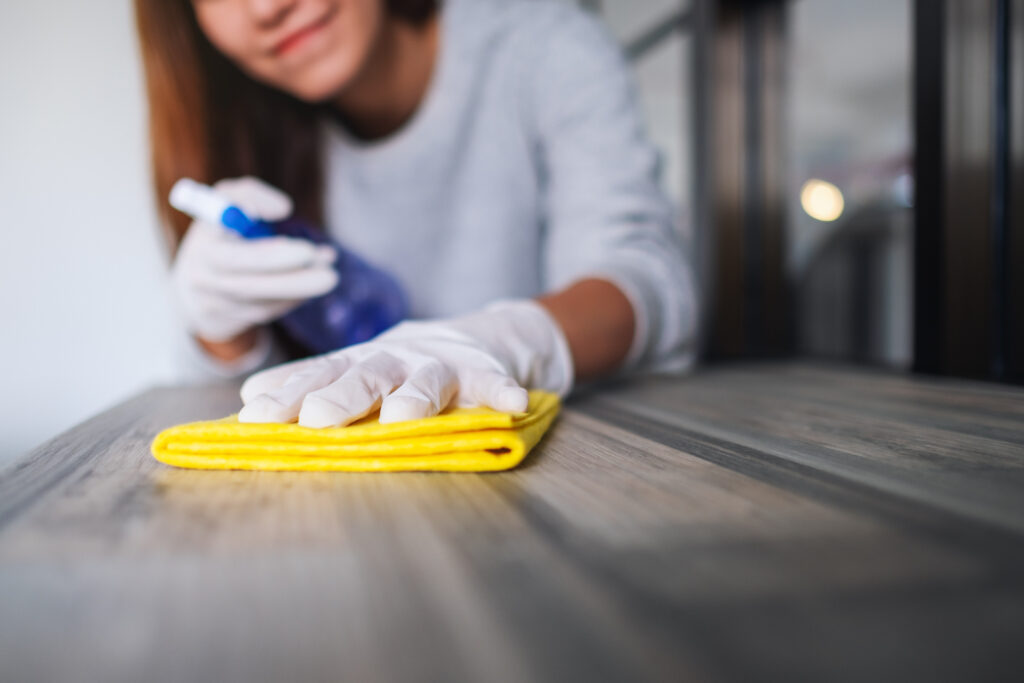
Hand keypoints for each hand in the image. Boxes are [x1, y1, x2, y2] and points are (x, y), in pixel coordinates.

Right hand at [171, 176, 338, 342]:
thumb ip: (250, 194)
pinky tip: (310, 284)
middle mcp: (206, 277)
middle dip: (293, 279)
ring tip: (328, 273)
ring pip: (263, 301)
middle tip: (328, 272)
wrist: (191, 288)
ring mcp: (217, 303)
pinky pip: (268, 310)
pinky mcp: (230, 320)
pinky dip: (293, 297)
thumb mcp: (224, 201)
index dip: (268, 255)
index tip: (305, 249)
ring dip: (300, 287)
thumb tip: (283, 209)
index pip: (233, 254)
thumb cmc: (218, 232)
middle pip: (249, 285)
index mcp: (204, 243)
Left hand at [237, 299, 574, 426]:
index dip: (288, 392)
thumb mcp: (360, 369)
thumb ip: (313, 384)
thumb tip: (247, 403)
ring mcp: (442, 363)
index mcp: (360, 361)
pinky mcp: (484, 371)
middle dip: (340, 396)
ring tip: (402, 419)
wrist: (479, 338)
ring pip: (426, 380)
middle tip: (316, 419)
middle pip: (365, 375)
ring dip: (415, 397)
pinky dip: (503, 391)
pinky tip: (512, 402)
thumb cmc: (404, 366)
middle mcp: (396, 358)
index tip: (255, 413)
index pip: (318, 374)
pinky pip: (494, 383)